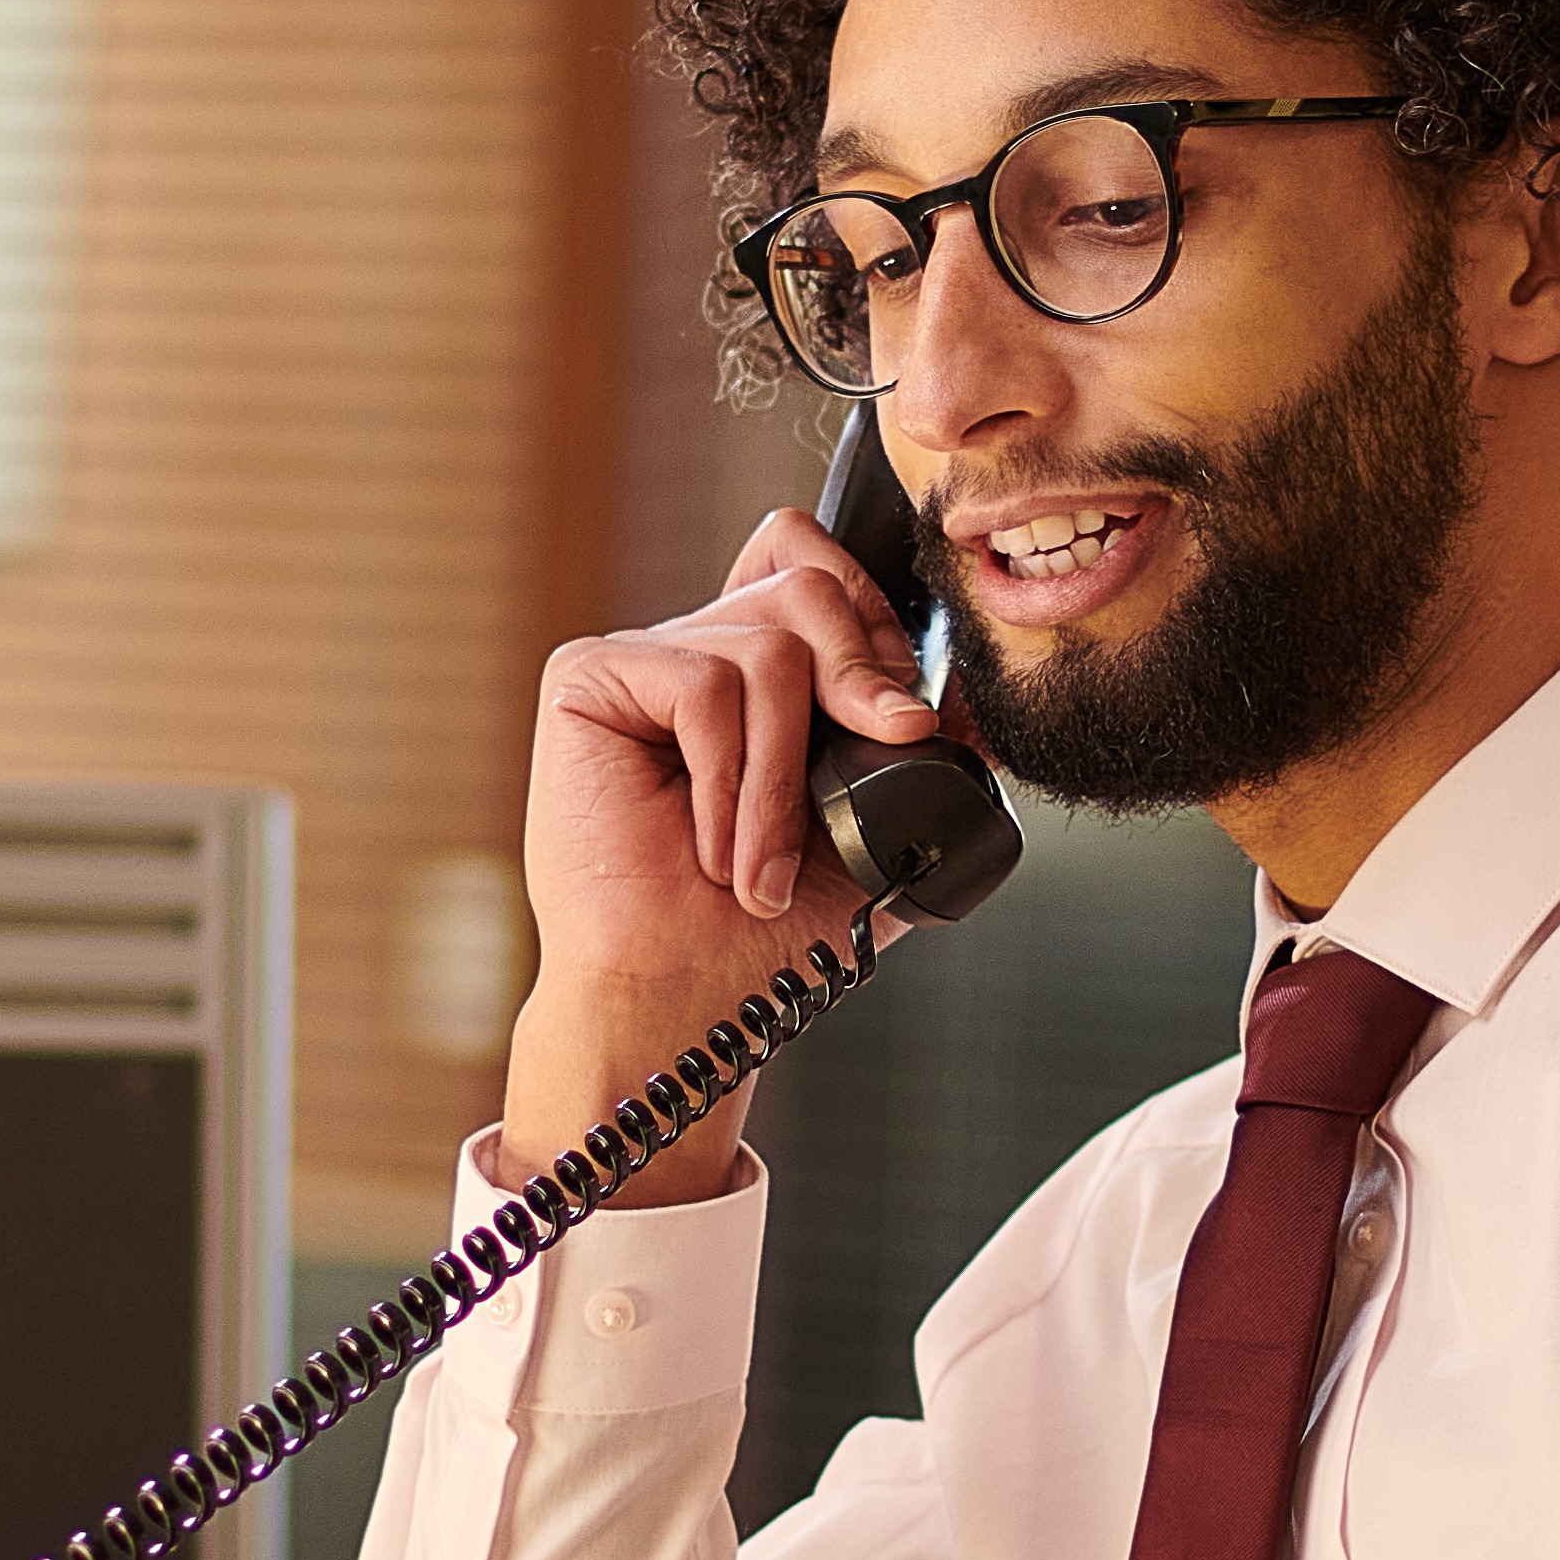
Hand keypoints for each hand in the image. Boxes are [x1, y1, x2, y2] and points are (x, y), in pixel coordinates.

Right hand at [504, 511, 948, 1207]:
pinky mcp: (588, 678)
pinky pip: (704, 683)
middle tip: (875, 754)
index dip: (874, 618)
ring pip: (769, 646)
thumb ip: (917, 747)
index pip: (815, 560)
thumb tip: (971, 695)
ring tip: (759, 865)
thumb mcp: (877, 827)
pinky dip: (729, 781)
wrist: (689, 999)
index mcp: (758, 671)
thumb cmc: (765, 932)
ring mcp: (640, 659)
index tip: (907, 718)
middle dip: (861, 679)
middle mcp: (698, 649)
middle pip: (806, 582)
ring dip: (783, 779)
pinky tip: (710, 848)